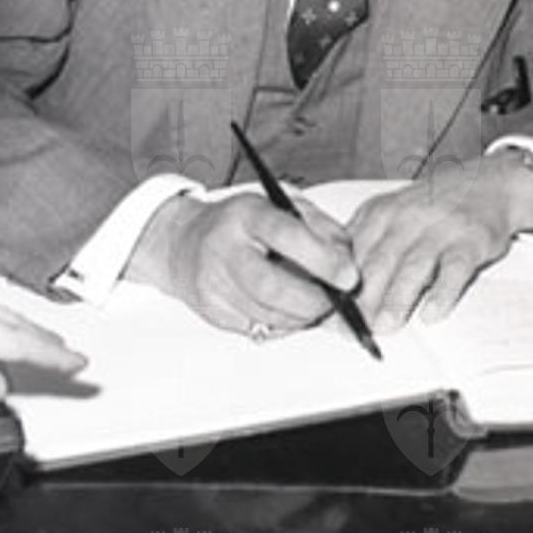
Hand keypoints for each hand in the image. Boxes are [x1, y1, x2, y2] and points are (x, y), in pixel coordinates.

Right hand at [127, 192, 359, 335]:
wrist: (184, 242)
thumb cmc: (241, 223)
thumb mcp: (280, 205)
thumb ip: (318, 226)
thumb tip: (345, 261)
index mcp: (246, 214)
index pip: (286, 235)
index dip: (322, 259)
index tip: (348, 275)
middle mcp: (224, 247)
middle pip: (271, 287)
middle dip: (313, 301)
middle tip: (334, 301)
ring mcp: (214, 282)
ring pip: (267, 314)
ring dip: (301, 316)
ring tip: (314, 305)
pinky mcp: (212, 310)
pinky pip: (257, 328)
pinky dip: (282, 324)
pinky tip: (287, 309)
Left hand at [349, 155, 532, 332]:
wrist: (488, 183)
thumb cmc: (434, 206)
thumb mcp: (391, 213)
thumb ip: (364, 243)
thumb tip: (336, 287)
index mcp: (380, 213)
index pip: (352, 253)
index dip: (340, 287)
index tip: (334, 314)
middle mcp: (407, 217)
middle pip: (379, 261)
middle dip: (364, 297)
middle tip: (355, 327)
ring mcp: (440, 228)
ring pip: (413, 266)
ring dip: (397, 299)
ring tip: (385, 325)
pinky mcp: (471, 240)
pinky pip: (455, 269)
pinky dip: (442, 293)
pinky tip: (432, 313)